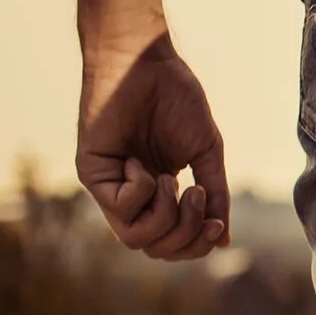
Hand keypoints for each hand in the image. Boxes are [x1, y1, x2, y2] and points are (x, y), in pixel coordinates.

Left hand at [76, 30, 228, 260]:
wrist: (147, 64)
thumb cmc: (176, 101)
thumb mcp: (206, 155)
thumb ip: (215, 196)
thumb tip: (223, 239)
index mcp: (159, 194)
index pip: (173, 244)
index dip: (196, 244)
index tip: (215, 222)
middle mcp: (132, 197)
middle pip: (156, 249)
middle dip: (186, 234)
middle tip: (196, 195)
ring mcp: (110, 187)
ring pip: (135, 239)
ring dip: (166, 214)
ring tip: (171, 179)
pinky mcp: (92, 174)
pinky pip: (121, 208)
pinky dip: (142, 189)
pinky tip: (139, 162)